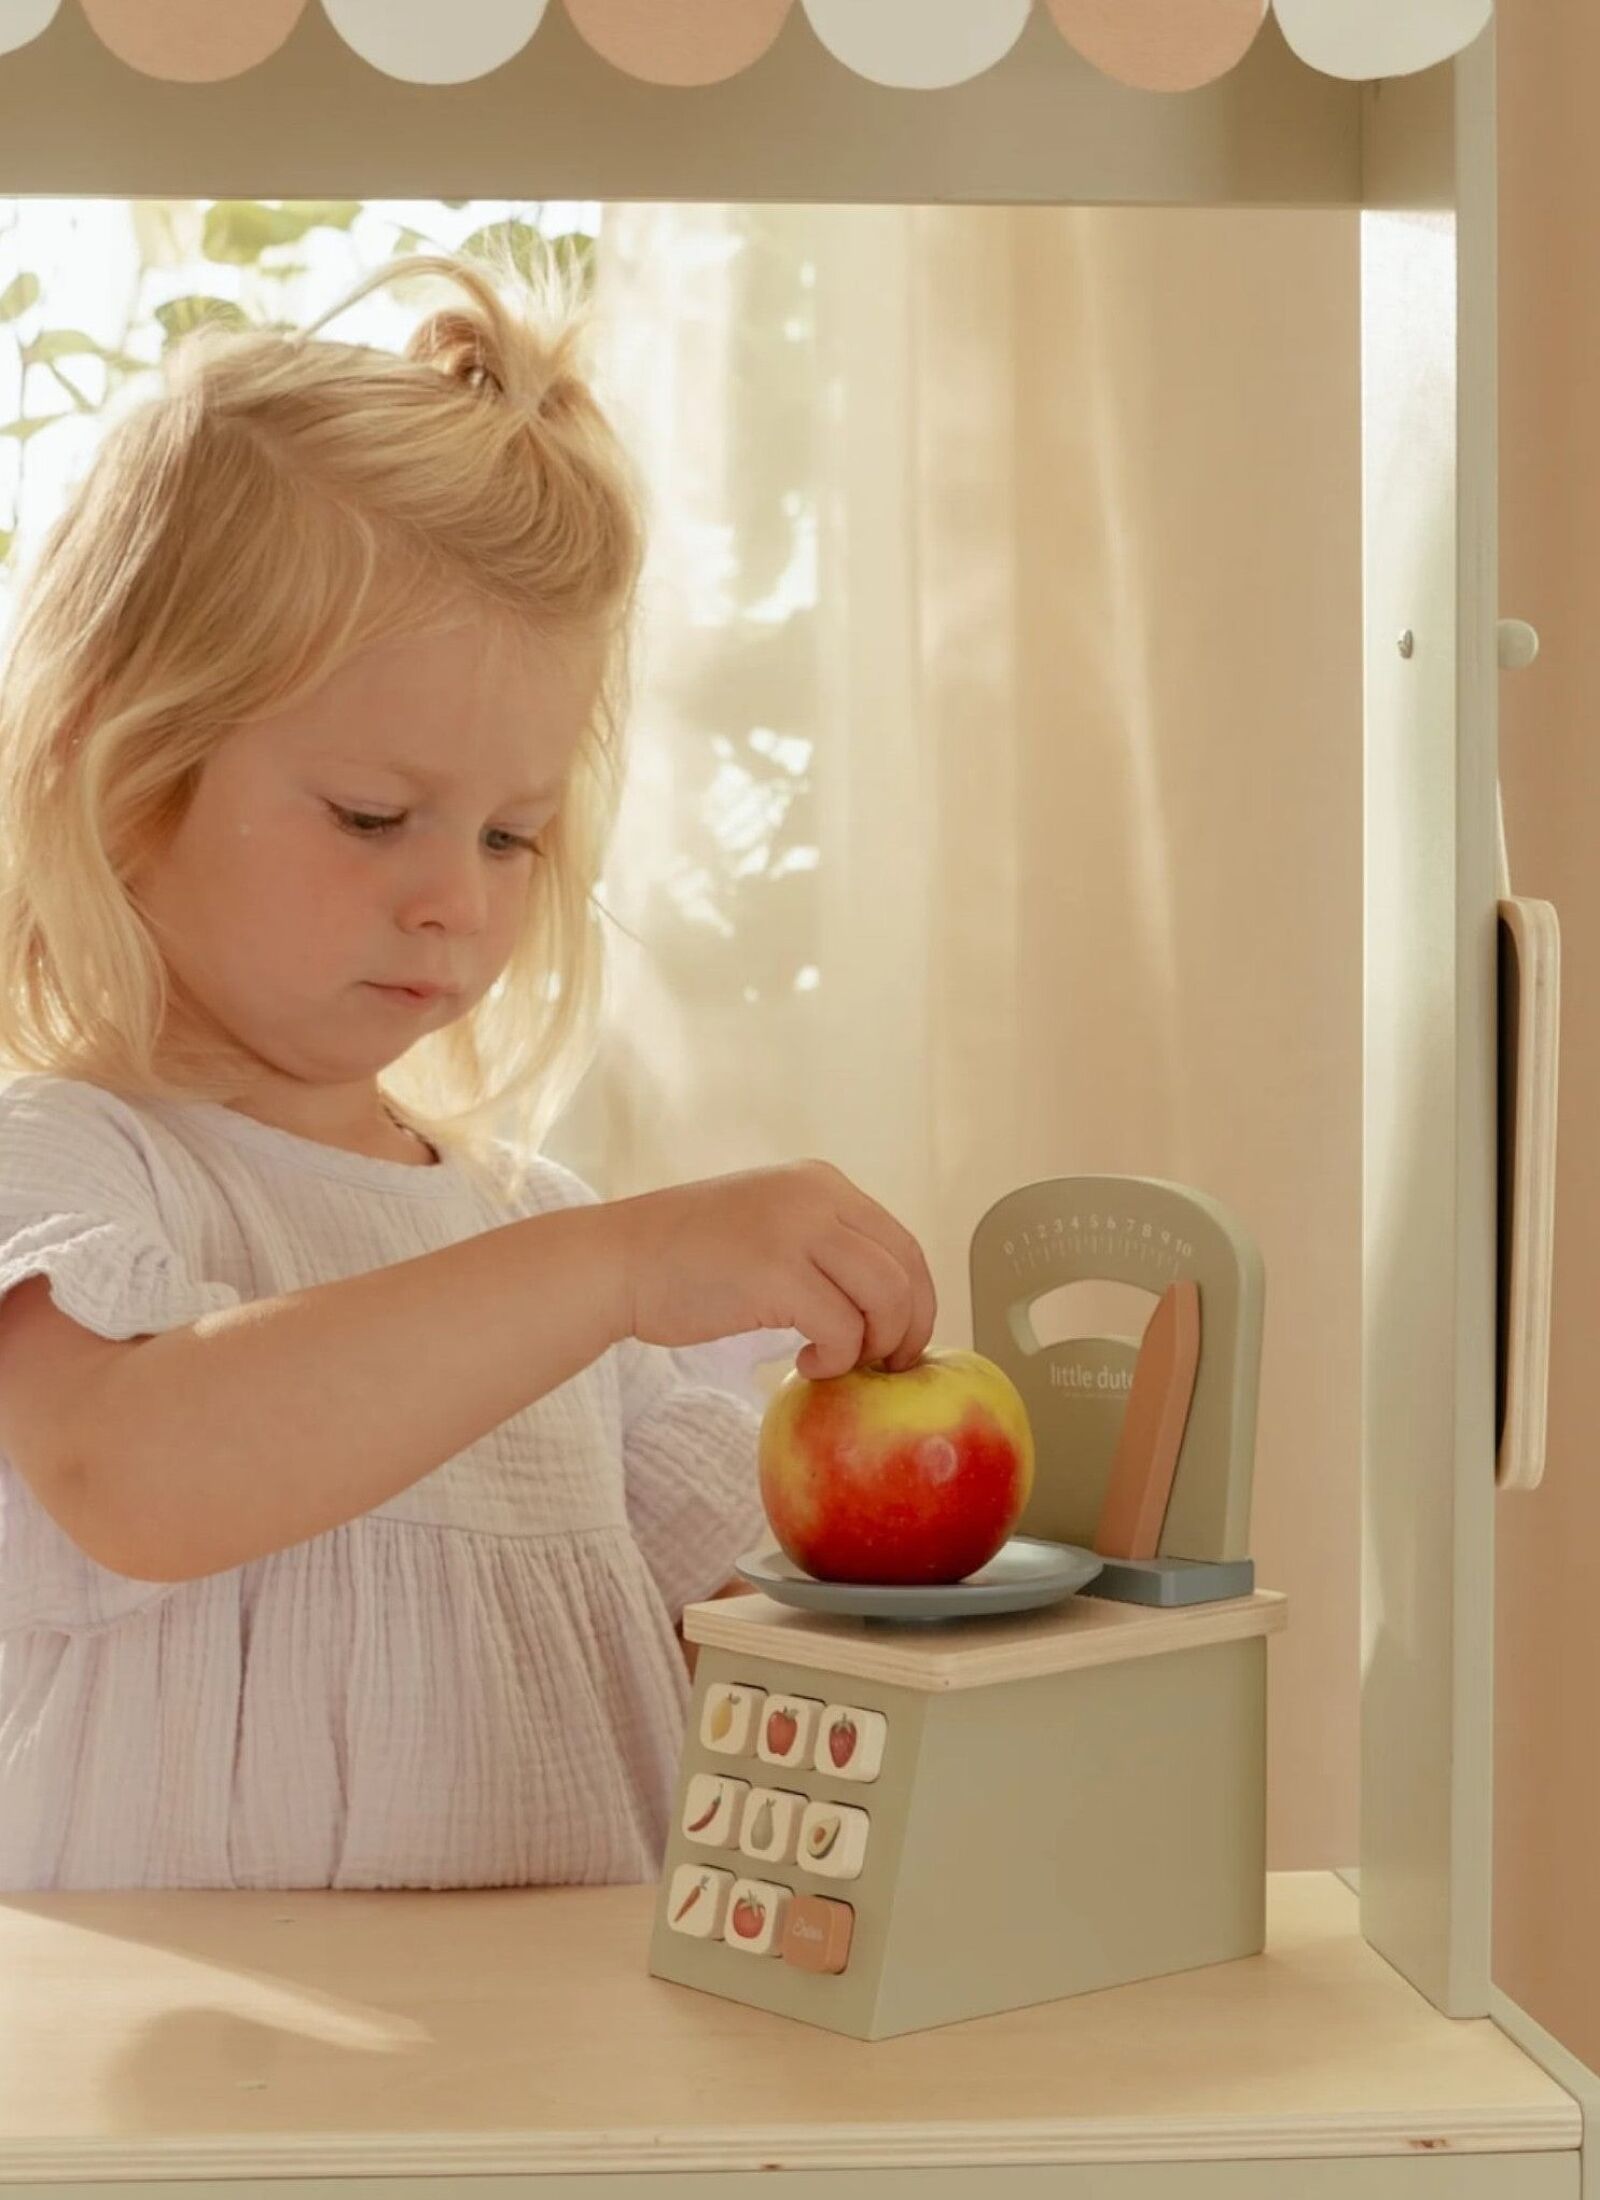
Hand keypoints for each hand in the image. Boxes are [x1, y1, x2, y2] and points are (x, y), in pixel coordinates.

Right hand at [610, 1160, 935, 1380]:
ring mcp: (796, 1230)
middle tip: (886, 1366)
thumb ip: (823, 1247)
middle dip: (908, 1328)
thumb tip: (887, 1305)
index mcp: (821, 1184)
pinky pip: (842, 1328)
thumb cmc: (687, 1259)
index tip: (902, 1342)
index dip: (917, 1301)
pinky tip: (803, 1364)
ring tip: (840, 1363)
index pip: (903, 1244)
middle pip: (906, 1269)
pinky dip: (835, 1359)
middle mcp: (817, 1196)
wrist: (617, 1261)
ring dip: (874, 1345)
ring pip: (886, 1298)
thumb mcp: (770, 1228)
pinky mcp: (774, 1273)